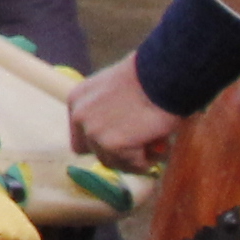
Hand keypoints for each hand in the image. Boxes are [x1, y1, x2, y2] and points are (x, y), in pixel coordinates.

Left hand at [67, 56, 183, 164]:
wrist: (162, 74)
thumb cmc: (147, 77)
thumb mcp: (116, 89)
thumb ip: (109, 110)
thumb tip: (122, 134)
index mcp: (77, 100)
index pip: (81, 136)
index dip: (102, 143)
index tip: (121, 144)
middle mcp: (80, 116)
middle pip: (94, 152)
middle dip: (118, 154)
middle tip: (141, 149)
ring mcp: (94, 132)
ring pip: (114, 162)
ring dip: (134, 159)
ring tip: (155, 146)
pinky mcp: (112, 145)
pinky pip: (133, 165)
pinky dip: (148, 161)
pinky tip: (160, 147)